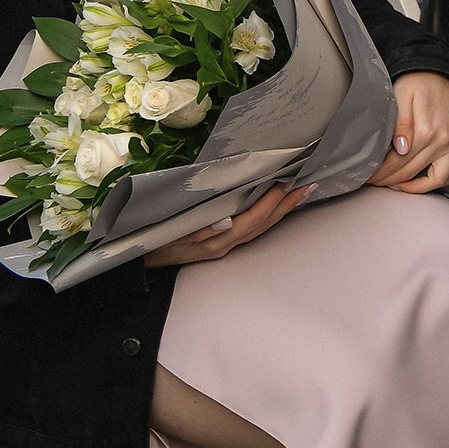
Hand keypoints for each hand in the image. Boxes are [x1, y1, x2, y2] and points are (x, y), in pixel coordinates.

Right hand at [146, 183, 309, 267]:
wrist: (139, 264)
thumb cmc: (154, 243)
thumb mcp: (172, 235)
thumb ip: (198, 229)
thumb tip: (225, 221)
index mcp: (215, 242)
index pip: (251, 220)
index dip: (269, 202)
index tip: (286, 183)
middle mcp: (225, 245)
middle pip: (263, 224)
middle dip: (287, 205)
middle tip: (308, 186)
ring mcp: (224, 246)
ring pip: (261, 228)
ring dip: (282, 210)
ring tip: (300, 193)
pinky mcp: (221, 243)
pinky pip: (251, 229)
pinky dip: (267, 215)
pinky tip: (276, 205)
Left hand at [371, 72, 448, 192]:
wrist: (442, 74)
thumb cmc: (417, 84)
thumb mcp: (401, 96)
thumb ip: (401, 124)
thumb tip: (400, 149)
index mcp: (426, 129)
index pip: (397, 161)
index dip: (380, 172)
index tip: (368, 176)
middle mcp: (445, 140)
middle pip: (411, 171)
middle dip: (388, 180)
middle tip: (374, 182)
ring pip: (436, 179)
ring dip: (413, 187)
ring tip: (395, 185)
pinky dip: (439, 182)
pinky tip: (421, 182)